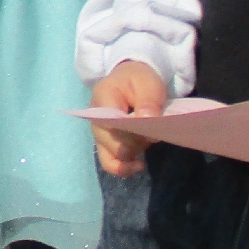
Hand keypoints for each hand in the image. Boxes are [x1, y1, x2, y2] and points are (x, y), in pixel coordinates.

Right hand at [88, 61, 168, 176]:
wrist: (128, 80)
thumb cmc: (137, 81)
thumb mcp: (147, 83)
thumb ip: (148, 100)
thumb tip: (148, 120)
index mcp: (103, 99)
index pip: (113, 123)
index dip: (132, 131)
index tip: (150, 129)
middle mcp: (95, 120)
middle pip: (113, 144)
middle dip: (136, 143)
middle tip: (152, 133)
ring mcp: (99, 135)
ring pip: (111, 157)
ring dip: (133, 155)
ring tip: (146, 145)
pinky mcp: (104, 145)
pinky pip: (109, 164)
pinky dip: (124, 168)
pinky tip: (139, 164)